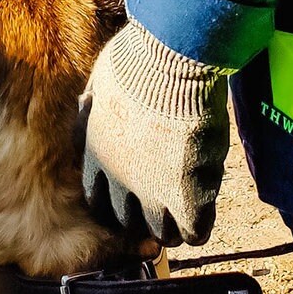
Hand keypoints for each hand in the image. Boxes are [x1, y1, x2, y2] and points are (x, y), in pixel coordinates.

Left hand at [81, 20, 231, 246]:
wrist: (170, 61)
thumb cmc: (138, 61)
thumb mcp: (100, 83)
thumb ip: (94, 105)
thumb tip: (89, 104)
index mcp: (97, 156)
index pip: (99, 200)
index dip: (117, 199)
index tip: (132, 192)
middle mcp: (120, 182)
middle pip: (129, 220)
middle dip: (145, 213)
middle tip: (163, 200)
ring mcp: (154, 193)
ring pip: (162, 232)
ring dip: (173, 224)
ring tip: (186, 210)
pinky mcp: (188, 197)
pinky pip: (194, 231)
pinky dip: (199, 226)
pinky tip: (203, 214)